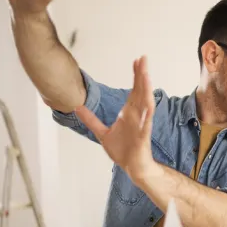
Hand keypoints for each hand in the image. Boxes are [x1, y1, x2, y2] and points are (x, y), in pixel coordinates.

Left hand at [76, 56, 157, 184]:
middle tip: (144, 58)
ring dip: (146, 89)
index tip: (136, 61)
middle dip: (142, 75)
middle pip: (140, 91)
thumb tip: (77, 107)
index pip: (133, 90)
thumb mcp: (102, 133)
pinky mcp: (143, 136)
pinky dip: (147, 113)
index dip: (135, 75)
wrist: (132, 168)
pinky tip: (148, 103)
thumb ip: (91, 120)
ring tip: (146, 74)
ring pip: (144, 103)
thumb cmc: (123, 151)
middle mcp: (136, 116)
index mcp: (128, 114)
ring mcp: (141, 125)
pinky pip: (146, 123)